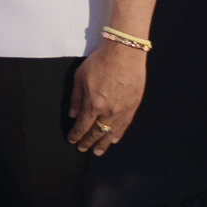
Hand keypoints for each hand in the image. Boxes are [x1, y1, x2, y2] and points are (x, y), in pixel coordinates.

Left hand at [69, 40, 145, 154]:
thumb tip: (73, 115)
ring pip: (112, 133)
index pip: (83, 126)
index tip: (72, 141)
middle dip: (88, 143)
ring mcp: (123, 110)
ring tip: (98, 151)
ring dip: (104, 143)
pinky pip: (125, 125)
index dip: (76, 135)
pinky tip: (114, 139)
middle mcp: (108, 111)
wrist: (125, 54)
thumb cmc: (99, 62)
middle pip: (97, 133)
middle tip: (83, 150)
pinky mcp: (133, 107)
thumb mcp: (79, 77)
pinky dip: (118, 134)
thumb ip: (76, 99)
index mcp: (93, 104)